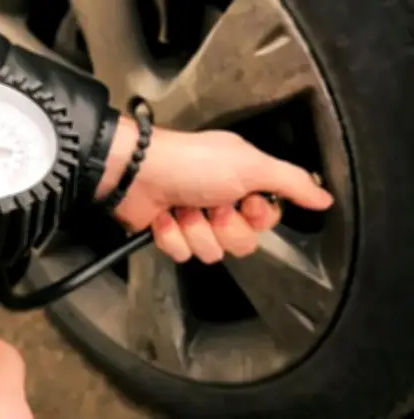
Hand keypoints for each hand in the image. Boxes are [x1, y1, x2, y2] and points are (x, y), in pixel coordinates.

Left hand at [96, 117, 333, 263]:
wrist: (137, 173)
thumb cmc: (193, 163)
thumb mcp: (251, 166)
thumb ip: (291, 182)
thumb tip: (326, 199)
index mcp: (243, 183)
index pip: (267, 221)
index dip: (257, 217)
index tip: (244, 200)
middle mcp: (220, 202)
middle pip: (242, 242)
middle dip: (223, 226)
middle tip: (209, 204)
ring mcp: (193, 220)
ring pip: (211, 252)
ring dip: (194, 230)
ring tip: (181, 207)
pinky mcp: (168, 234)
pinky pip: (182, 254)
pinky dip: (171, 235)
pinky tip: (162, 217)